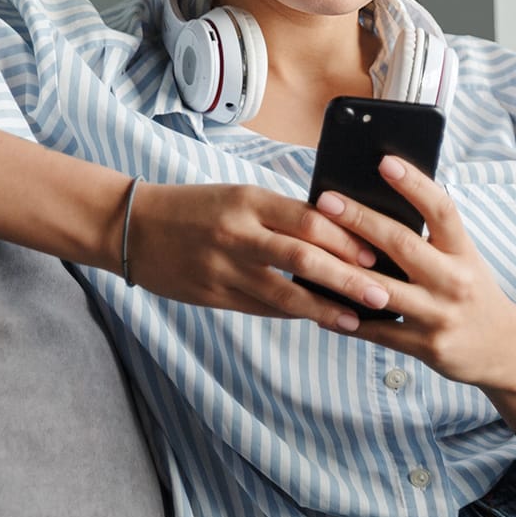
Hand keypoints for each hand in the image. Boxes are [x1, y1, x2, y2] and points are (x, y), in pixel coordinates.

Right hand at [123, 181, 392, 330]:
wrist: (134, 227)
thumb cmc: (196, 206)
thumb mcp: (239, 196)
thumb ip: (281, 214)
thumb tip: (335, 233)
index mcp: (249, 200)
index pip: (308, 219)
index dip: (345, 239)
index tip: (375, 253)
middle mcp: (238, 234)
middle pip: (303, 258)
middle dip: (346, 277)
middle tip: (381, 292)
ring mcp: (224, 268)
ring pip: (283, 293)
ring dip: (324, 308)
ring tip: (356, 319)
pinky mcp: (213, 295)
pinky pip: (262, 308)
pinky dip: (293, 313)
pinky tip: (318, 320)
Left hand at [314, 156, 515, 387]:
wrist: (504, 348)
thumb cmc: (472, 290)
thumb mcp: (463, 258)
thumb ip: (431, 236)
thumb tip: (379, 201)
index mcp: (463, 251)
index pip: (441, 209)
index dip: (414, 184)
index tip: (385, 162)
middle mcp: (454, 280)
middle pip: (402, 244)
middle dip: (360, 220)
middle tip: (326, 200)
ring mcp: (439, 315)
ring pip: (382, 289)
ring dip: (343, 270)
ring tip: (311, 250)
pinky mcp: (425, 346)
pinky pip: (378, 331)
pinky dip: (346, 319)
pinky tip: (318, 304)